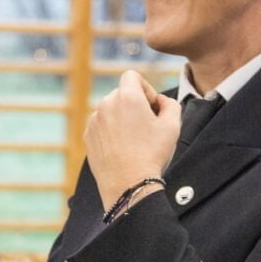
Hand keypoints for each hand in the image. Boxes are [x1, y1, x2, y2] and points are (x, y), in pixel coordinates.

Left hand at [86, 70, 179, 206]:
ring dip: (122, 119)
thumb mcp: (173, 126)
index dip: (145, 88)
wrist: (129, 185)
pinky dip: (111, 132)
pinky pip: (101, 126)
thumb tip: (161, 101)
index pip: (132, 76)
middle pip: (121, 93)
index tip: (151, 107)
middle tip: (147, 126)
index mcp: (126, 97)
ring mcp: (94, 121)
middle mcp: (106, 104)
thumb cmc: (152, 154)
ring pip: (110, 110)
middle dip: (134, 104)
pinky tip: (122, 149)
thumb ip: (170, 104)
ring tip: (134, 141)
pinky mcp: (87, 137)